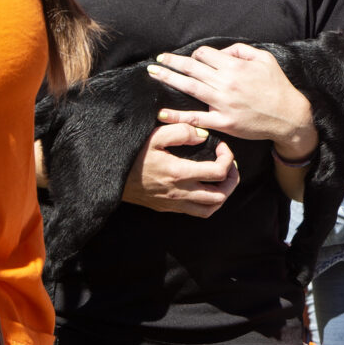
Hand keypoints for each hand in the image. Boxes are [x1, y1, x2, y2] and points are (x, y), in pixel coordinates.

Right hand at [121, 124, 239, 217]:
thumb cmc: (133, 154)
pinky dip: (208, 203)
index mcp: (179, 173)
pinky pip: (196, 212)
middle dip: (232, 180)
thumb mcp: (155, 136)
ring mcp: (174, 203)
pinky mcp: (168, 208)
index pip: (218, 172)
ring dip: (222, 194)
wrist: (111, 178)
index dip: (228, 159)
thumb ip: (181, 132)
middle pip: (220, 195)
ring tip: (222, 179)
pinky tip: (205, 188)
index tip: (221, 148)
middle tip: (229, 165)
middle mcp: (180, 192)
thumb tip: (202, 136)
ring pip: (210, 209)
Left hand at [149, 43, 316, 160]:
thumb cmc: (277, 86)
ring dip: (168, 79)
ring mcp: (222, 104)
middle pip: (191, 68)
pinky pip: (196, 117)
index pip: (205, 54)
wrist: (288, 116)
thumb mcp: (264, 59)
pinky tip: (163, 113)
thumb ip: (241, 50)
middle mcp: (225, 83)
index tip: (194, 58)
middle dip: (171, 62)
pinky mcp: (223, 122)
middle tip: (158, 59)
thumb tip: (221, 52)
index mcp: (234, 67)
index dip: (196, 54)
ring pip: (189, 88)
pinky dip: (178, 115)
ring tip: (154, 73)